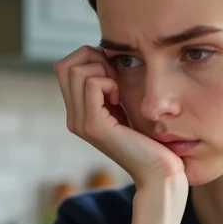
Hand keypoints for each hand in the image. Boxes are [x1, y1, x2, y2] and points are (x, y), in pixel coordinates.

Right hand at [54, 45, 185, 186]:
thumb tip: (104, 52)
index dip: (87, 59)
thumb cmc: (149, 138)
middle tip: (115, 78)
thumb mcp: (124, 105)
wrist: (158, 171)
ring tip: (118, 91)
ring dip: (102, 71)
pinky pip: (93, 84)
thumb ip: (110, 86)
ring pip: (75, 71)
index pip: (64, 67)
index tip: (112, 73)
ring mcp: (80, 122)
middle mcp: (73, 118)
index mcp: (78, 112)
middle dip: (92, 60)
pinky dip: (109, 82)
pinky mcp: (94, 126)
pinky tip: (120, 98)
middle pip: (64, 66)